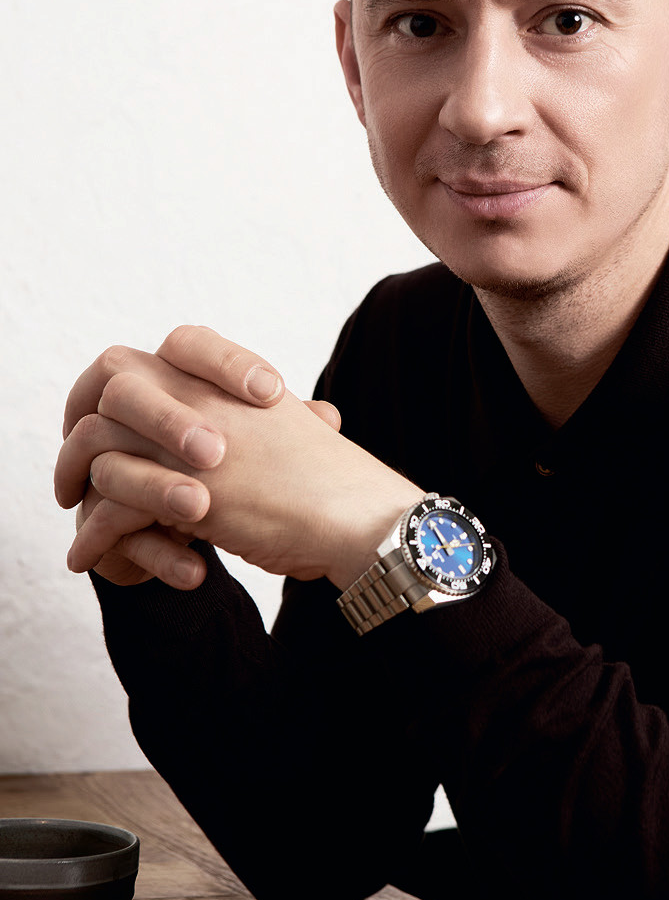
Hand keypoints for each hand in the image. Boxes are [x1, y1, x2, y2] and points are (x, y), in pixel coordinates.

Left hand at [57, 326, 420, 590]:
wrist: (364, 520)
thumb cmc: (341, 484)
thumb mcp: (304, 432)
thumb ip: (276, 419)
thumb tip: (303, 418)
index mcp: (241, 381)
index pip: (181, 342)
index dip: (147, 373)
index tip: (128, 411)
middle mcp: (212, 398)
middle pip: (114, 377)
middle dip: (83, 417)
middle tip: (77, 458)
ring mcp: (198, 442)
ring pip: (99, 440)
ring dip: (76, 476)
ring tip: (73, 508)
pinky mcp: (190, 495)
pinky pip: (113, 505)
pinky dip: (94, 535)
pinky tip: (88, 557)